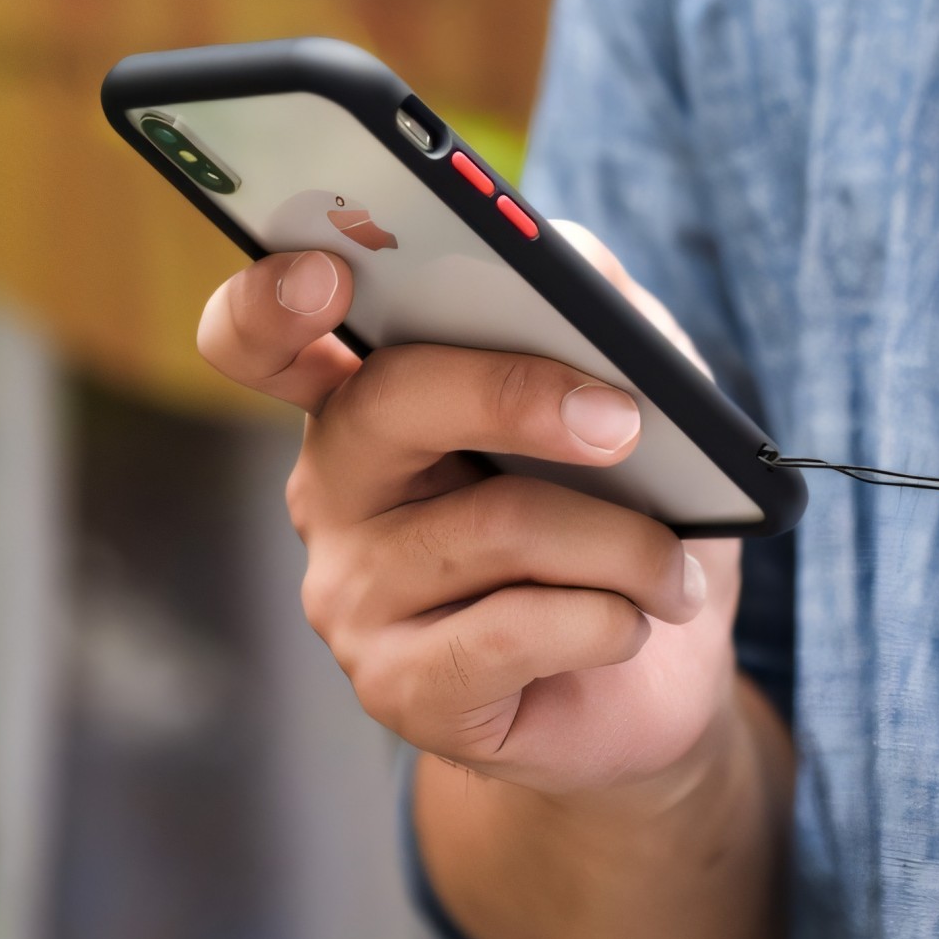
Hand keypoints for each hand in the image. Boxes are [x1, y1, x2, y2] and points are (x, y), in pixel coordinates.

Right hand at [196, 238, 742, 798]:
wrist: (657, 681)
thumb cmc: (632, 517)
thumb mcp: (642, 392)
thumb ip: (597, 306)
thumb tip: (563, 251)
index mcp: (368, 398)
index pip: (265, 338)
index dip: (273, 303)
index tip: (327, 275)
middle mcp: (334, 492)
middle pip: (390, 402)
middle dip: (519, 394)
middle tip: (627, 421)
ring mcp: (351, 595)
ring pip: (494, 525)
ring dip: (623, 542)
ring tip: (673, 566)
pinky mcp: (399, 687)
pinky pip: (515, 631)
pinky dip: (609, 619)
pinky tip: (632, 624)